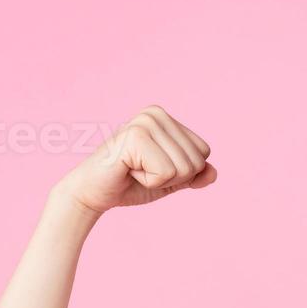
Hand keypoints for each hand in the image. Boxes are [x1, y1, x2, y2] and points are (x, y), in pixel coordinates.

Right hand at [54, 105, 216, 215]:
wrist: (93, 193)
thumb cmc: (128, 184)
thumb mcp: (169, 181)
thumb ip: (193, 176)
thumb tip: (213, 172)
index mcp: (166, 118)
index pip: (203, 152)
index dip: (183, 173)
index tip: (152, 168)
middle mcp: (156, 113)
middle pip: (196, 161)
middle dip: (172, 178)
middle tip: (141, 171)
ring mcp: (145, 122)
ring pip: (184, 168)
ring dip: (159, 180)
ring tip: (134, 170)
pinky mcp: (136, 135)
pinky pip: (166, 172)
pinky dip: (149, 181)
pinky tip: (128, 171)